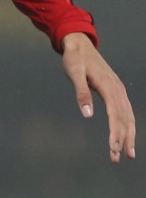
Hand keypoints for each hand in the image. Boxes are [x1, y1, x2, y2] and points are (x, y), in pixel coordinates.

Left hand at [61, 32, 135, 162]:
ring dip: (127, 136)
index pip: (116, 115)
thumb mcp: (74, 73)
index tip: (113, 149)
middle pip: (125, 119)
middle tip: (118, 158)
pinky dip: (127, 126)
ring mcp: (118, 90)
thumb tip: (88, 115)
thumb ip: (81, 92)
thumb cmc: (74, 58)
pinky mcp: (115, 90)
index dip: (116, 133)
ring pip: (128, 117)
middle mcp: (117, 89)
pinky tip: (125, 136)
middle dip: (123, 139)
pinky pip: (125, 111)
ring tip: (126, 154)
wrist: (79, 44)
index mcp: (108, 86)